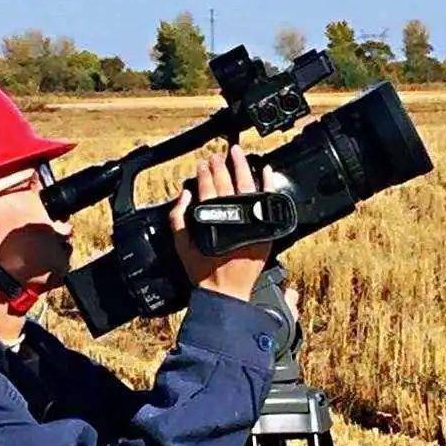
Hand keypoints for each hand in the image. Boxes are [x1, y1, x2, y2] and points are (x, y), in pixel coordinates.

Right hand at [169, 145, 274, 303]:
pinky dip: (267, 184)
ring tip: (237, 154)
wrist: (226, 291)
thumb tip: (184, 195)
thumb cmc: (204, 271)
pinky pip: (268, 201)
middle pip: (226, 183)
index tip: (203, 163)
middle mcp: (233, 217)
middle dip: (220, 166)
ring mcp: (250, 222)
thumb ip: (178, 218)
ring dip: (241, 167)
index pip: (208, 187)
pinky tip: (265, 170)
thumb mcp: (182, 245)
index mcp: (212, 218)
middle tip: (217, 155)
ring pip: (246, 186)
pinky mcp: (263, 229)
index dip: (204, 172)